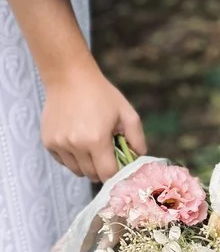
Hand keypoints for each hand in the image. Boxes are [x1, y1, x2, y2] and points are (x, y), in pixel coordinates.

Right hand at [41, 66, 146, 182]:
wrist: (69, 77)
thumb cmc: (101, 94)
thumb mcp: (127, 112)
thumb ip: (137, 138)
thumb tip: (139, 157)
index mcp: (96, 140)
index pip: (108, 174)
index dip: (116, 173)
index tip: (119, 165)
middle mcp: (75, 145)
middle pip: (92, 175)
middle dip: (102, 170)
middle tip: (107, 155)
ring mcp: (59, 144)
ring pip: (77, 171)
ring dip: (87, 165)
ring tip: (92, 147)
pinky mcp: (48, 142)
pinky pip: (63, 162)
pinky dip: (72, 158)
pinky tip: (78, 141)